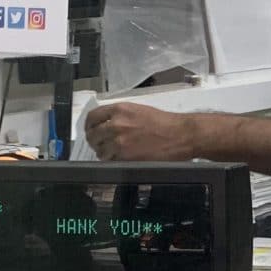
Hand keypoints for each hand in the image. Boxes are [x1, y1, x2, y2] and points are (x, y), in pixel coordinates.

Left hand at [84, 102, 198, 163]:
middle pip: (93, 135)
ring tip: (115, 153)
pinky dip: (113, 161)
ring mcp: (119, 142)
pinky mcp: (125, 157)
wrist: (181, 134)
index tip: (91, 130)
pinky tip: (123, 158)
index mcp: (119, 109)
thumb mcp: (139, 110)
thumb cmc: (164, 122)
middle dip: (96, 141)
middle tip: (102, 144)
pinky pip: (110, 161)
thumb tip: (106, 124)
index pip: (92, 117)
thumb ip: (120, 115)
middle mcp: (116, 124)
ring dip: (105, 152)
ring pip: (100, 150)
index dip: (89, 126)